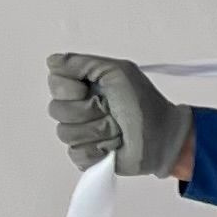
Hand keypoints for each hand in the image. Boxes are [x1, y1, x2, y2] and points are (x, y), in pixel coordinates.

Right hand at [47, 54, 194, 180]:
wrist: (163, 137)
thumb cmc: (145, 104)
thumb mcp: (118, 72)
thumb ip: (83, 63)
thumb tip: (52, 61)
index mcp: (82, 86)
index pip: (54, 83)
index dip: (72, 88)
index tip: (95, 90)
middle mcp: (77, 108)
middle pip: (57, 109)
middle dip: (90, 111)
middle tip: (112, 111)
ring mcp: (80, 133)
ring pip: (66, 133)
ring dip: (99, 130)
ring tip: (118, 129)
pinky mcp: (86, 155)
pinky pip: (76, 153)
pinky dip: (98, 150)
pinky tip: (113, 146)